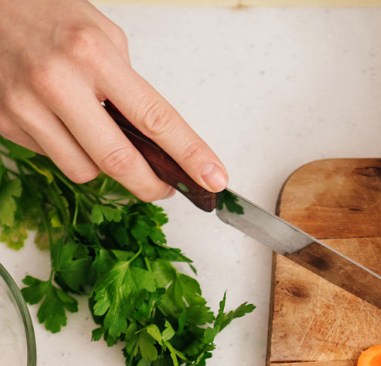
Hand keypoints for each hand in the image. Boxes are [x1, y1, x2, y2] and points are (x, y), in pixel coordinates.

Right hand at [0, 0, 226, 200]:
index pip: (155, 119)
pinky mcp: (4, 122)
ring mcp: (25, 106)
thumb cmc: (45, 14)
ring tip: (106, 140)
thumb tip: (153, 135)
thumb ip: (128, 84)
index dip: (191, 155)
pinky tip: (66, 125)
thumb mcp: (101, 35)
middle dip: (152, 185)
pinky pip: (53, 157)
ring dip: (106, 166)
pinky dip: (70, 150)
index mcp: (92, 54)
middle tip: (166, 187)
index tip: (213, 178)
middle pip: (120, 161)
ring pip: (85, 170)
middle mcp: (57, 82)